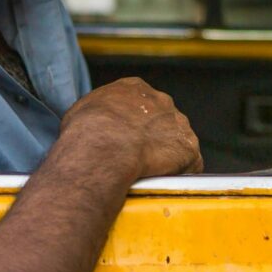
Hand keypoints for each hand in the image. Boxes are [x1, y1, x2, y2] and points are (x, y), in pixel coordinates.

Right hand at [59, 77, 202, 178]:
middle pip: (163, 121)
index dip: (135, 122)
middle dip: (154, 138)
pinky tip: (163, 183)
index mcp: (134, 88)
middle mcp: (161, 101)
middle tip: (138, 158)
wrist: (103, 148)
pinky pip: (189, 164)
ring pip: (177, 142)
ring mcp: (178, 124)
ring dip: (168, 157)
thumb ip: (98, 113)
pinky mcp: (188, 149)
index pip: (141, 103)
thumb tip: (96, 126)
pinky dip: (179, 174)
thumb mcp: (82, 110)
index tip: (127, 138)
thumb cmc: (87, 131)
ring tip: (150, 175)